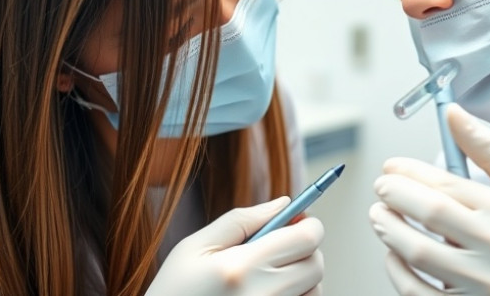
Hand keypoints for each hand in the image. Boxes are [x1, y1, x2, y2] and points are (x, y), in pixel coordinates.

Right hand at [146, 197, 323, 295]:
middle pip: (316, 264)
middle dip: (306, 248)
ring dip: (302, 277)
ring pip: (314, 290)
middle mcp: (262, 295)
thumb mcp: (194, 248)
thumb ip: (242, 220)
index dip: (309, 224)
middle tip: (280, 246)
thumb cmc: (174, 291)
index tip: (299, 220)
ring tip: (268, 275)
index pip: (307, 239)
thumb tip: (284, 202)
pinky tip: (267, 292)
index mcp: (242, 267)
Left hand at [369, 104, 489, 295]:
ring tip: (380, 215)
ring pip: (418, 253)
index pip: (447, 183)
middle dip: (394, 195)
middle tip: (382, 187)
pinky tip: (394, 255)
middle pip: (429, 212)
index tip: (392, 166)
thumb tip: (452, 114)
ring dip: (389, 229)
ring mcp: (487, 287)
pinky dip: (398, 273)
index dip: (409, 172)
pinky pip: (420, 295)